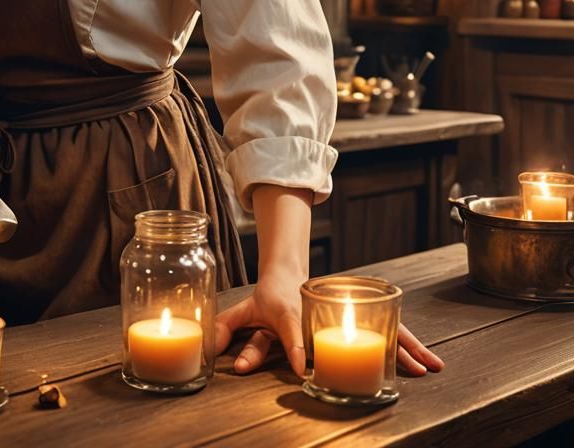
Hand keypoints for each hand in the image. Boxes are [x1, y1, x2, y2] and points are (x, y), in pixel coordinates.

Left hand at [216, 277, 445, 379]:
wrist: (286, 274)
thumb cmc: (268, 299)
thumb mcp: (247, 310)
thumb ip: (230, 327)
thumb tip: (211, 346)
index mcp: (288, 309)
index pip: (288, 329)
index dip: (293, 347)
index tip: (302, 368)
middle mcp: (323, 310)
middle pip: (352, 328)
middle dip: (377, 347)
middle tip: (400, 366)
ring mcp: (345, 311)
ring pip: (379, 329)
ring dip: (406, 349)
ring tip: (429, 369)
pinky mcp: (357, 314)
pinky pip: (387, 332)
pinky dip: (409, 346)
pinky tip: (431, 364)